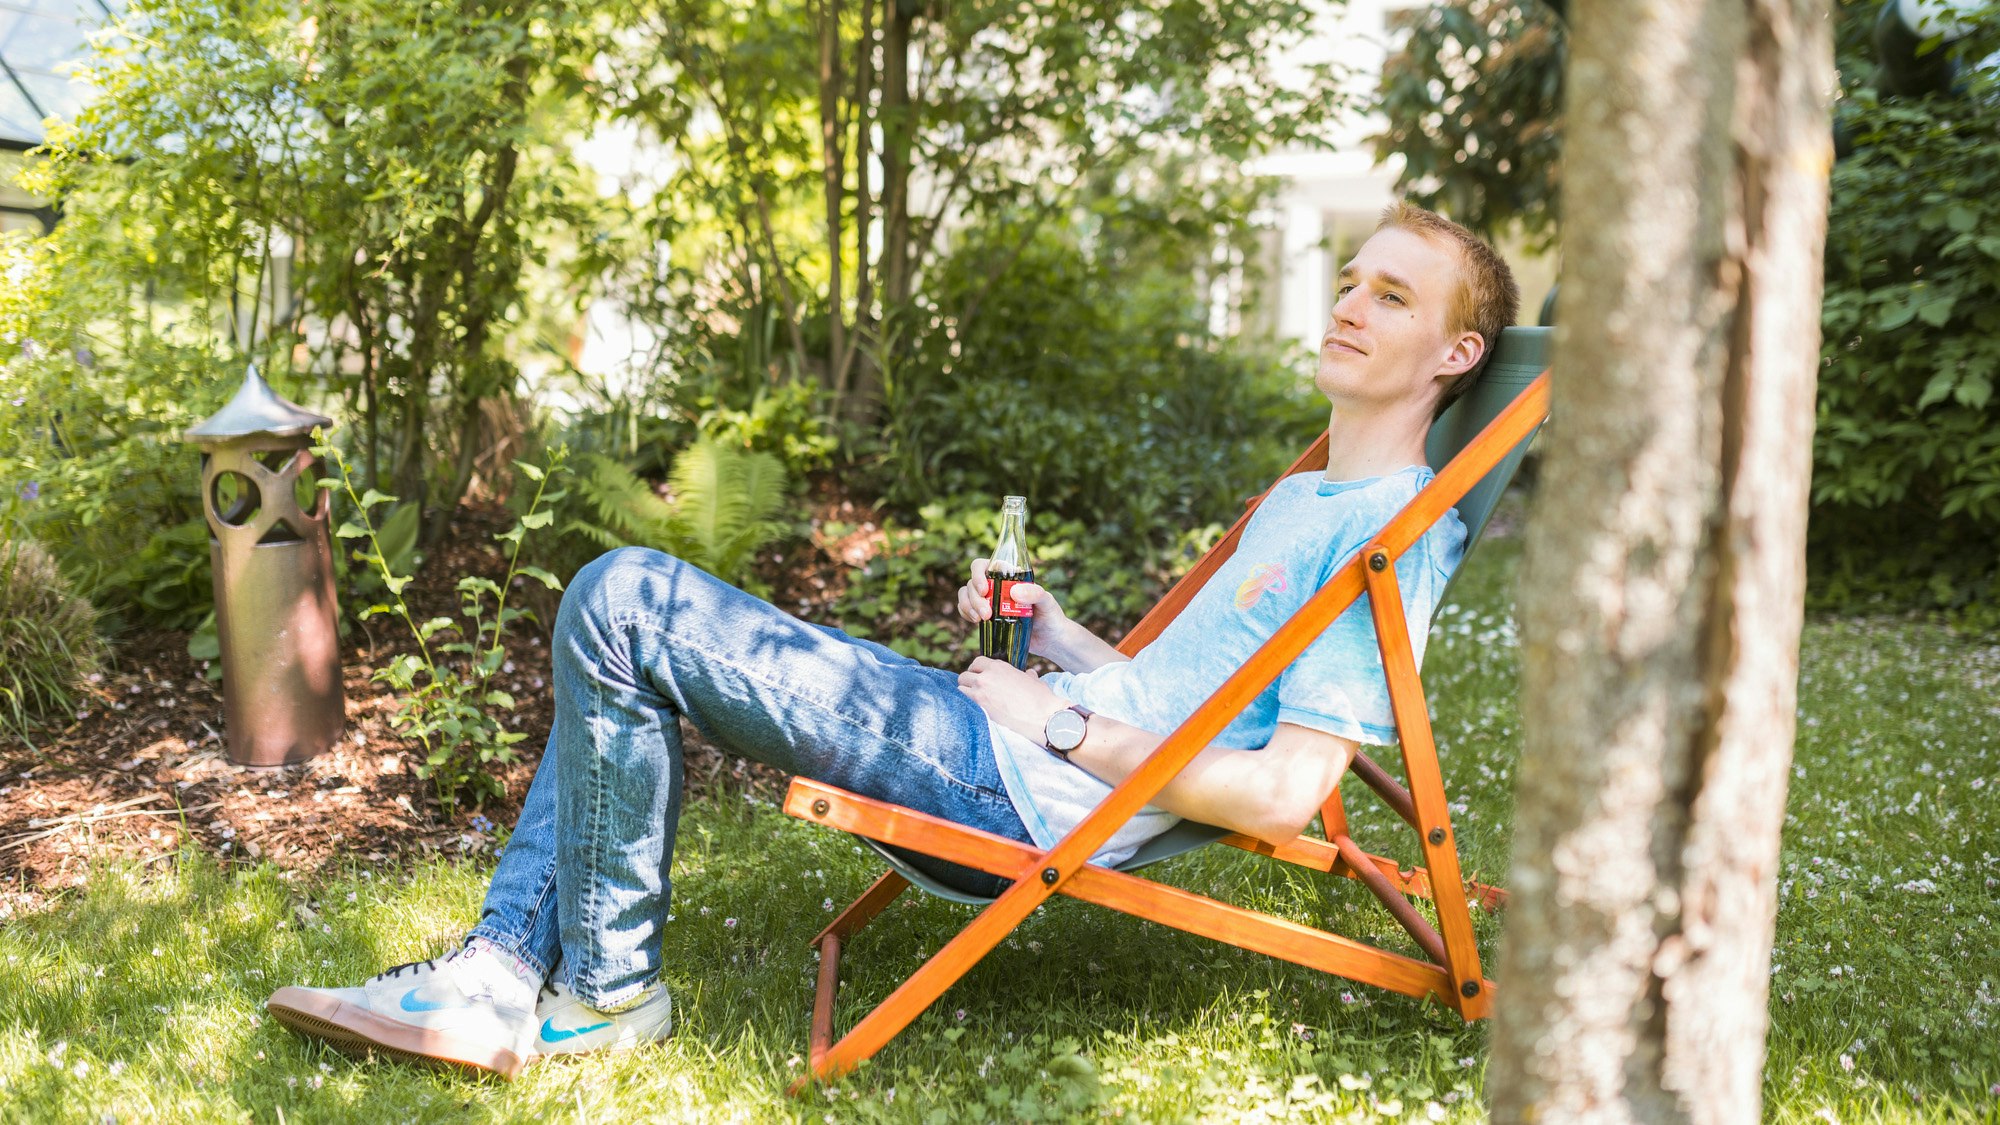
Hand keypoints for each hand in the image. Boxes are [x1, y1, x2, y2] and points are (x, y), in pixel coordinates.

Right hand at [956, 559, 1071, 657]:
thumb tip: (1013, 592)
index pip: (983, 566)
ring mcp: (989, 601)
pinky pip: (965, 609)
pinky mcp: (985, 616)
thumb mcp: (1047, 602)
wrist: (1050, 640)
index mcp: (1008, 576)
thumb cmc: (1051, 616)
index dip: (977, 575)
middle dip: (974, 598)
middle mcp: (995, 586)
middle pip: (972, 583)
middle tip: (986, 615)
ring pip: (966, 595)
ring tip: (980, 620)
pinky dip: (965, 613)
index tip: (984, 590)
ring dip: (967, 606)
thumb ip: (1035, 593)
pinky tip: (975, 622)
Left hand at [956, 656, 1064, 745]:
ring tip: (975, 701)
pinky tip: (975, 710)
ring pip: (960, 688)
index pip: (977, 662)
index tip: (981, 677)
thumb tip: (1028, 673)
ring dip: (966, 693)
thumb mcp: (1033, 679)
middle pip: (964, 675)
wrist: (1042, 716)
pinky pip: (963, 702)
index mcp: (999, 667)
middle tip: (977, 691)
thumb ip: (1026, 674)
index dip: (978, 670)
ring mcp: (980, 691)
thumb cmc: (1041, 698)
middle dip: (969, 682)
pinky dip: (966, 705)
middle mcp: (986, 676)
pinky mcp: (979, 708)